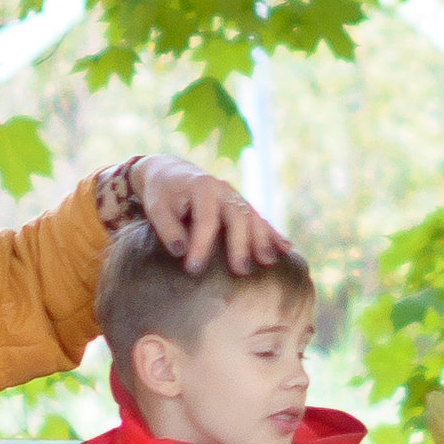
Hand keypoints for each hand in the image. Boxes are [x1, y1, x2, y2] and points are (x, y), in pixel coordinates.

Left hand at [132, 155, 288, 274]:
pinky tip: (286, 248)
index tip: (193, 269)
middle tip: (240, 271)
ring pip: (253, 218)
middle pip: (238, 217)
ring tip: (268, 262)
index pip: (205, 220)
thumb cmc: (162, 193)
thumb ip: (167, 228)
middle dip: (241, 244)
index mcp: (202, 188)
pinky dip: (272, 234)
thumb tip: (180, 251)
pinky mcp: (240, 205)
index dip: (201, 245)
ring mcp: (235, 197)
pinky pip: (260, 219)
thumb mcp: (156, 207)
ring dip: (263, 240)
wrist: (171, 172)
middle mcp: (223, 190)